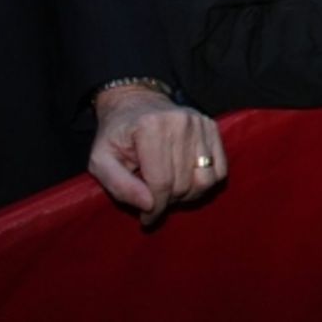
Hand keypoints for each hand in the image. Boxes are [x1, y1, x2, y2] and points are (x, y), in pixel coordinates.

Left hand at [88, 86, 225, 225]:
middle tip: (154, 202)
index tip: (145, 219)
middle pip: (183, 183)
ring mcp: (200, 123)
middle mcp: (181, 122)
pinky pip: (220, 169)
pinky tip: (187, 181)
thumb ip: (120, 186)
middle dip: (167, 202)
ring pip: (206, 179)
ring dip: (188, 195)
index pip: (161, 182)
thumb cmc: (116, 135)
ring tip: (171, 192)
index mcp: (151, 128)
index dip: (154, 209)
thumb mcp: (101, 161)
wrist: (137, 102)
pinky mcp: (212, 127)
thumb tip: (148, 206)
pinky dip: (205, 183)